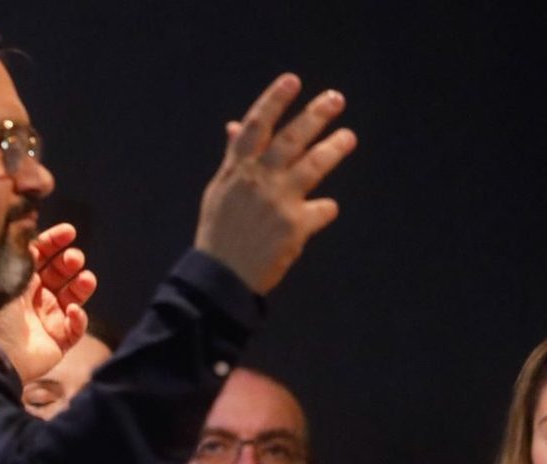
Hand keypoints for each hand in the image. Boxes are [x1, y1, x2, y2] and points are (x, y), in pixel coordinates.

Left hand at [0, 222, 98, 381]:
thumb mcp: (2, 274)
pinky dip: (78, 318)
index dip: (55, 242)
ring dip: (81, 286)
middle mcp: (31, 300)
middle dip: (69, 263)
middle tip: (73, 258)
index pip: (40, 257)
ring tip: (84, 279)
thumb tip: (28, 217)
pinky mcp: (56, 344)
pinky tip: (72, 310)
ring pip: (73, 299)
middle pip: (59, 275)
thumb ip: (18, 249)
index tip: (69, 231)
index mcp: (16, 282)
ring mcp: (44, 322)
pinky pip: (75, 328)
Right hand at [194, 74, 354, 293]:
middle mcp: (257, 182)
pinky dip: (323, 210)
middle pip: (291, 139)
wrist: (219, 280)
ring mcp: (277, 203)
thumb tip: (236, 126)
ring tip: (348, 137)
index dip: (274, 101)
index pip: (256, 127)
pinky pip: (323, 209)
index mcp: (236, 172)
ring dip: (334, 147)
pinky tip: (320, 213)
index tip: (292, 80)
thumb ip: (234, 158)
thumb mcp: (219, 192)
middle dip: (315, 115)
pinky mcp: (295, 226)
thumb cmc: (219, 233)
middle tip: (335, 98)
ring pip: (314, 165)